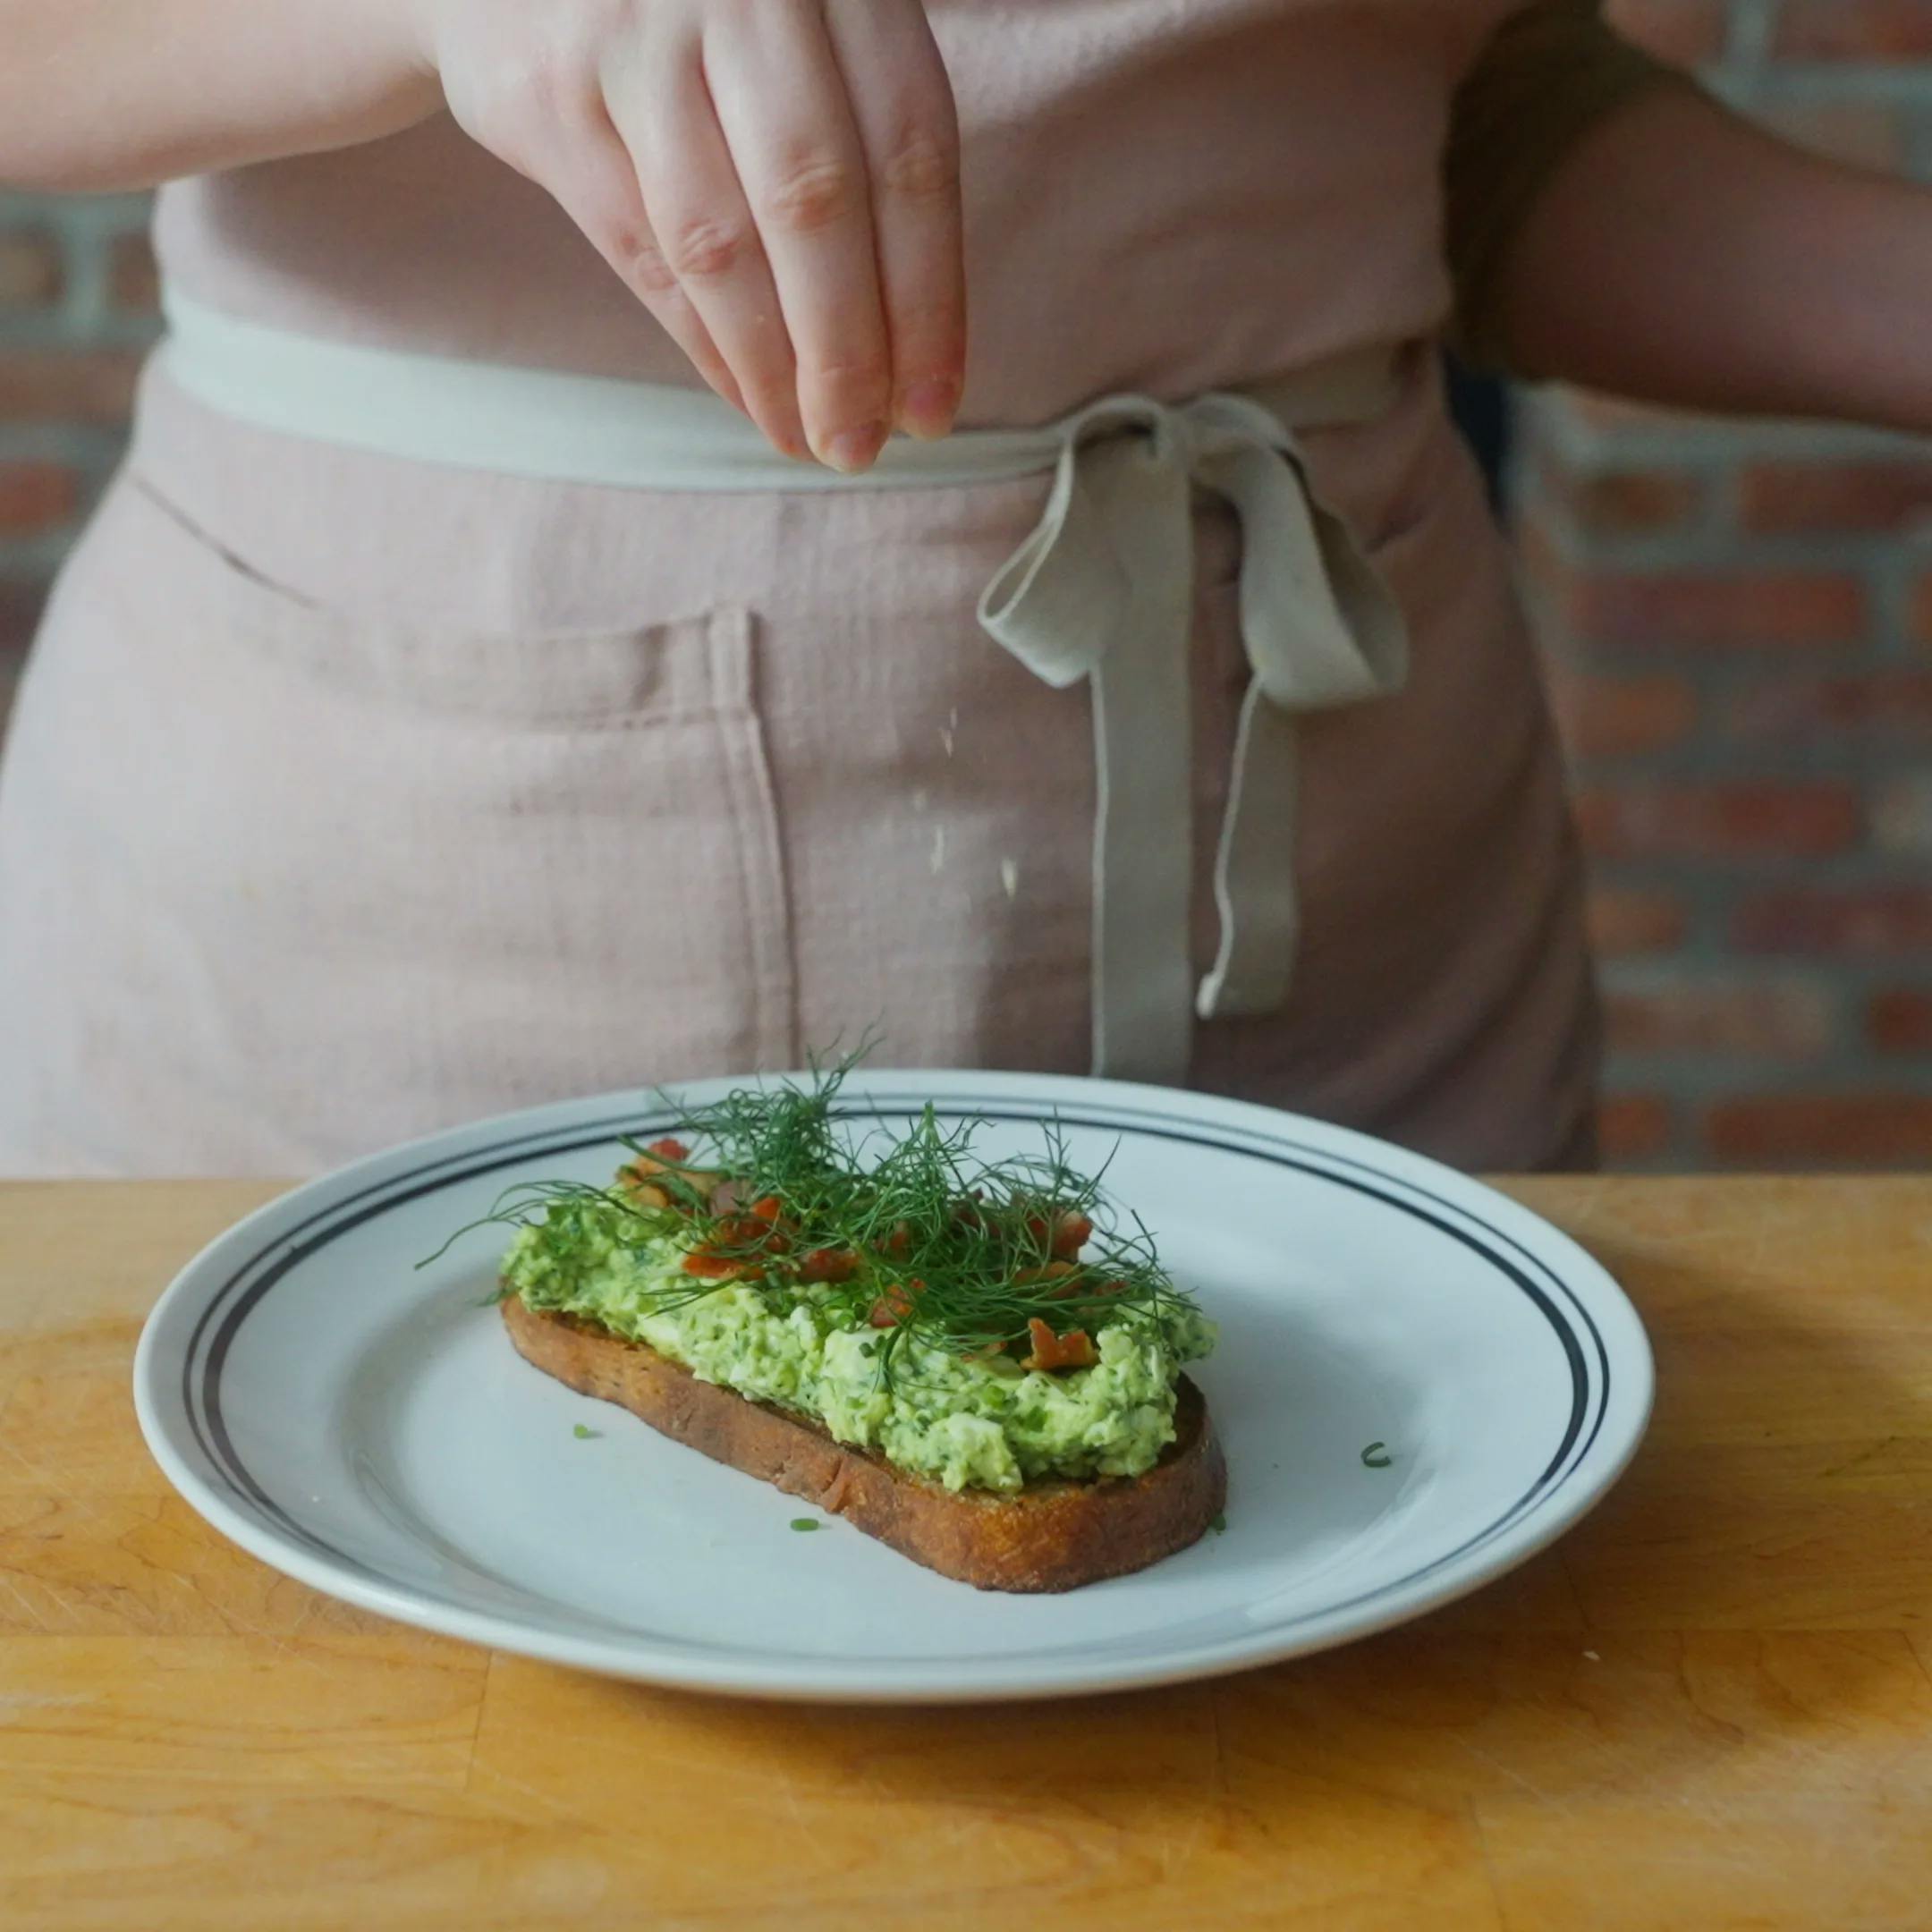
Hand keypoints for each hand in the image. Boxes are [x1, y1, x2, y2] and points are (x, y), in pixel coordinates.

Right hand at [419, 0, 964, 469]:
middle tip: (860, 447)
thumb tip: (909, 347)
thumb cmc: (709, 12)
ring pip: (717, 240)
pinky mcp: (551, 94)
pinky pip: (639, 248)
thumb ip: (864, 141)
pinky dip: (699, 340)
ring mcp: (633, 36)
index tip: (933, 404)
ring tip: (804, 438)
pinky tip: (743, 392)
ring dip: (770, 365)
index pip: (909, 155)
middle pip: (813, 204)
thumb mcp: (806, 26)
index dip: (928, 297)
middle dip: (846, 352)